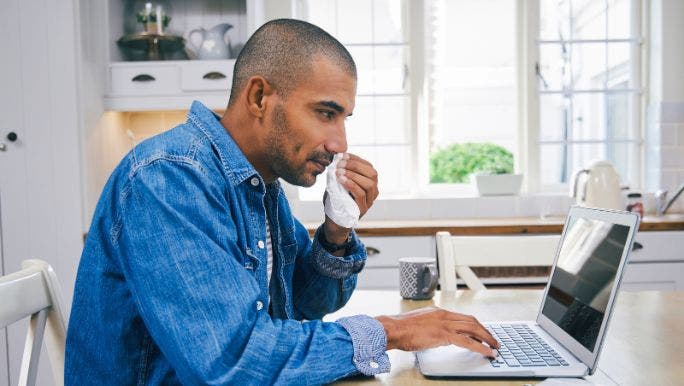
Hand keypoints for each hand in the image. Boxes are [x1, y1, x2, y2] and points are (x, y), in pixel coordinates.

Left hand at [335, 153, 378, 218]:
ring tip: (339, 172)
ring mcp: (369, 201)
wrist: (334, 222)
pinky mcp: (363, 209)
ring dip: (353, 175)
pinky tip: (341, 180)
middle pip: (372, 173)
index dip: (356, 159)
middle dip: (355, 165)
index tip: (342, 155)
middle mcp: (373, 191)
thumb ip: (340, 172)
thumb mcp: (338, 183)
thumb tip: (336, 158)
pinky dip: (351, 184)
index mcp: (370, 182)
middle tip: (340, 163)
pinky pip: (361, 194)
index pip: (368, 166)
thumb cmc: (336, 200)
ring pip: (369, 184)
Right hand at [375, 307, 499, 357]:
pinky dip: (480, 347)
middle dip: (485, 331)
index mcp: (439, 312)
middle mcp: (444, 315)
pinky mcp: (443, 335)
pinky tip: (486, 353)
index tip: (483, 333)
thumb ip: (432, 327)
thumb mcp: (420, 323)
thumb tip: (439, 335)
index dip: (476, 325)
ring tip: (494, 347)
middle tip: (493, 340)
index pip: (463, 317)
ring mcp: (444, 324)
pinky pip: (467, 341)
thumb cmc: (402, 328)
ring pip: (473, 329)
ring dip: (487, 338)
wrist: (393, 328)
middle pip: (472, 321)